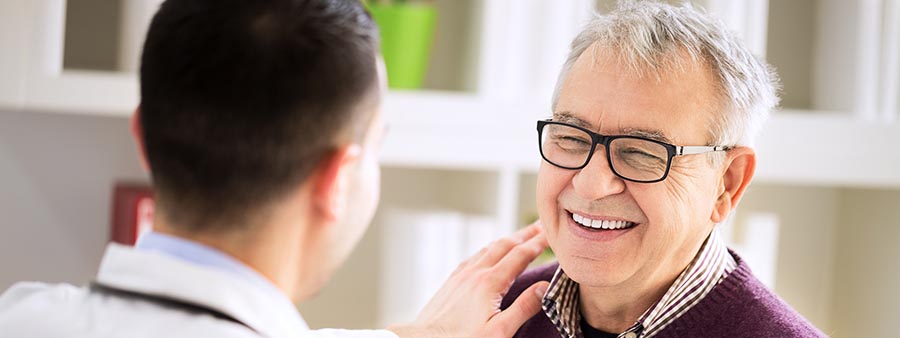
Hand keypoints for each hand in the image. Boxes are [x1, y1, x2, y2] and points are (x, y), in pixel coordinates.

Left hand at [387, 222, 549, 337]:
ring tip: (520, 236)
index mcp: (489, 282)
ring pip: (488, 248)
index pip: (520, 255)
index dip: (538, 243)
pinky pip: (474, 256)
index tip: (552, 233)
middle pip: (505, 245)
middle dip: (525, 234)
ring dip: (507, 239)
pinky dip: (489, 249)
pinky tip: (489, 253)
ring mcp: (461, 275)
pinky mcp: (452, 281)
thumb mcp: (499, 331)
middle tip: (541, 226)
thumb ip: (523, 307)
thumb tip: (545, 287)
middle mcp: (475, 272)